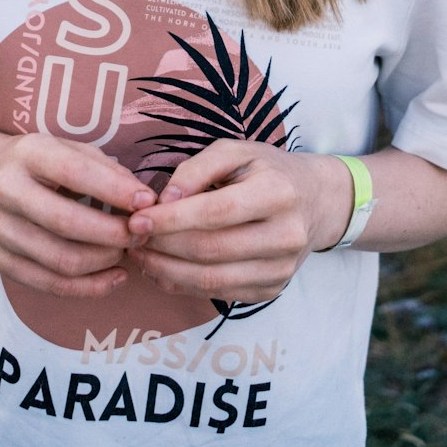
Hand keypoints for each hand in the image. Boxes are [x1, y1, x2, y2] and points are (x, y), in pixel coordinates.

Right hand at [0, 131, 156, 298]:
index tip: (148, 202)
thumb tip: (144, 201)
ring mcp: (0, 230)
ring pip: (61, 260)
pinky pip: (50, 284)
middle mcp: (6, 190)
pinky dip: (89, 287)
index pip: (74, 172)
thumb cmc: (39, 162)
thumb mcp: (68, 148)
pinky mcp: (1, 261)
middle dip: (114, 233)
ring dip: (105, 261)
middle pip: (66, 223)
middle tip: (143, 233)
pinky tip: (115, 276)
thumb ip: (105, 170)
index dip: (114, 190)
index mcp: (28, 153)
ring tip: (129, 251)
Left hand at [125, 142, 352, 302]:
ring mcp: (281, 269)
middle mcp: (285, 236)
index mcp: (278, 193)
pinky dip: (183, 286)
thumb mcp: (236, 151)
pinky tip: (162, 270)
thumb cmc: (267, 170)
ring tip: (140, 256)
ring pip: (212, 280)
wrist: (315, 201)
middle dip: (163, 247)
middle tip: (130, 239)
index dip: (172, 220)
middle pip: (211, 251)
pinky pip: (220, 295)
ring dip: (167, 271)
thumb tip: (164, 199)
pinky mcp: (272, 290)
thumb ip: (197, 168)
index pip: (216, 212)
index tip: (137, 220)